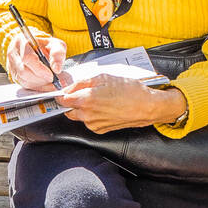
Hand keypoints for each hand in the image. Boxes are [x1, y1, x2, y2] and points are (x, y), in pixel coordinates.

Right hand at [7, 30, 66, 90]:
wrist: (35, 47)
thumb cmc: (44, 45)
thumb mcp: (54, 44)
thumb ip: (58, 53)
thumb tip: (56, 69)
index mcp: (22, 41)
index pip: (27, 57)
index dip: (40, 69)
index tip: (51, 75)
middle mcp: (13, 53)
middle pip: (23, 71)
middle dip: (40, 78)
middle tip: (52, 79)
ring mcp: (11, 64)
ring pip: (23, 79)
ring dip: (38, 83)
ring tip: (50, 81)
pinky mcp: (13, 74)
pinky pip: (23, 84)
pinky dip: (36, 86)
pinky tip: (44, 83)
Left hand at [55, 72, 187, 133]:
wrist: (146, 106)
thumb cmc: (128, 89)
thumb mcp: (103, 77)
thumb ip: (81, 83)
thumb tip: (68, 88)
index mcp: (85, 100)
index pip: (61, 100)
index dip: (61, 94)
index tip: (64, 91)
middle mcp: (87, 115)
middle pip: (68, 110)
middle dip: (72, 102)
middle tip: (84, 93)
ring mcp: (93, 124)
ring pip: (79, 116)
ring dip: (83, 108)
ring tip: (99, 99)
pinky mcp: (100, 130)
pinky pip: (90, 122)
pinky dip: (93, 116)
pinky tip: (105, 108)